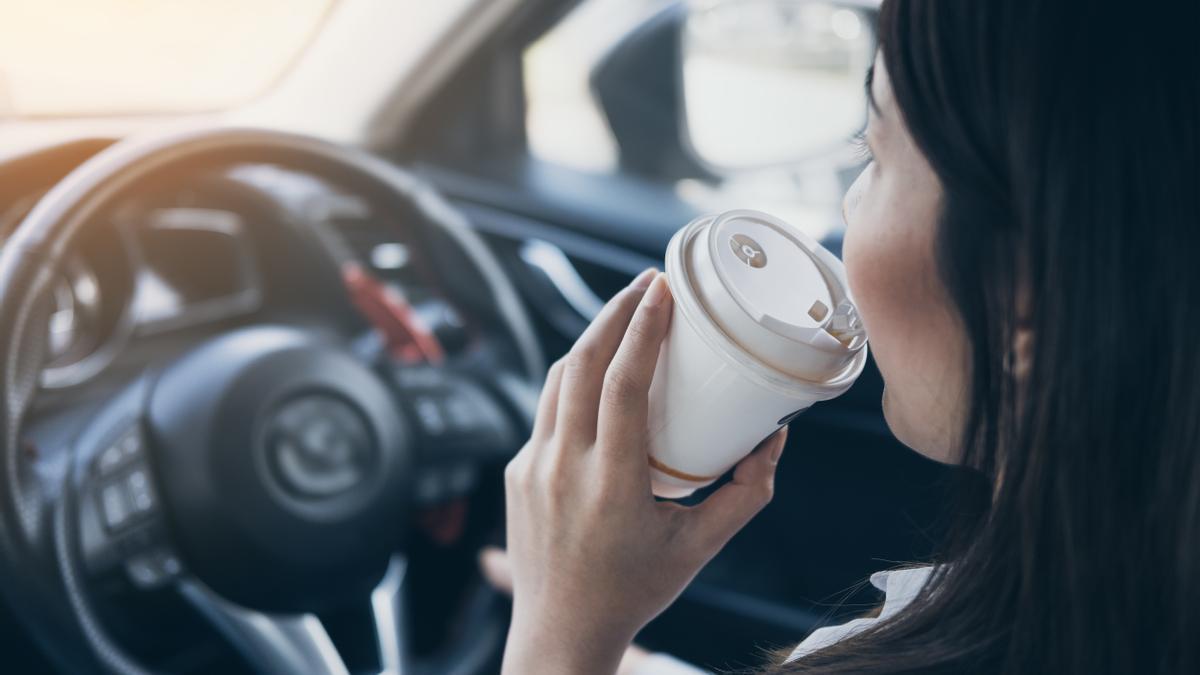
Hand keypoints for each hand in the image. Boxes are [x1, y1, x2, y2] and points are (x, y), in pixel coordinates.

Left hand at [501, 269, 787, 674]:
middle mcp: (563, 466)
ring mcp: (532, 466)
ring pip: (557, 380)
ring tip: (625, 315)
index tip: (662, 290)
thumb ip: (746, 494)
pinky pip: (547, 411)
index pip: (621, 384)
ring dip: (591, 340)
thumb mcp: (700, 547)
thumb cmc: (635, 591)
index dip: (642, 329)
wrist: (560, 631)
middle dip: (615, 313)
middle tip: (647, 284)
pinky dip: (574, 382)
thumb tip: (774, 439)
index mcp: (611, 482)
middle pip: (581, 363)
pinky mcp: (517, 470)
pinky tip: (598, 372)